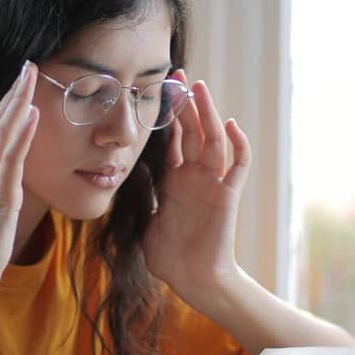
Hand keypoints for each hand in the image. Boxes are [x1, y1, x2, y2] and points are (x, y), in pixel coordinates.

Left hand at [142, 69, 251, 304]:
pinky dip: (238, 145)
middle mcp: (194, 176)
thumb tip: (116, 175)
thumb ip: (136, 195)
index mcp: (174, 180)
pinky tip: (230, 125)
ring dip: (208, 113)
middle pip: (192, 130)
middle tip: (178, 74)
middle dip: (186, 102)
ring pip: (213, 140)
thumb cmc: (169, 256)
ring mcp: (212, 184)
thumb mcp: (142, 219)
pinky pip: (238, 166)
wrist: (193, 280)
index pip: (171, 139)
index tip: (156, 90)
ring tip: (200, 87)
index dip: (166, 115)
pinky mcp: (227, 196)